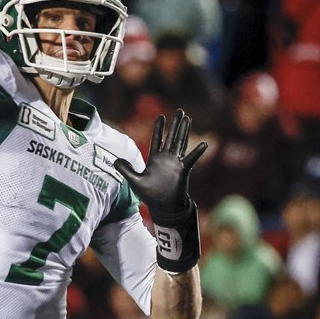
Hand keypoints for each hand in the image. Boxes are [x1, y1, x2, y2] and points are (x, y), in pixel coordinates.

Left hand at [113, 109, 206, 224]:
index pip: (157, 139)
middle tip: (179, 110)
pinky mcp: (183, 170)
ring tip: (188, 119)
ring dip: (184, 131)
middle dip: (175, 124)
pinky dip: (197, 152)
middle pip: (171, 137)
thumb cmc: (150, 195)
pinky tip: (204, 144)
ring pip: (181, 143)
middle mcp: (166, 158)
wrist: (163, 207)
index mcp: (154, 159)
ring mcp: (176, 163)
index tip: (161, 116)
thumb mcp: (134, 181)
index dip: (159, 128)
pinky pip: (191, 159)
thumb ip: (126, 170)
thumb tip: (115, 160)